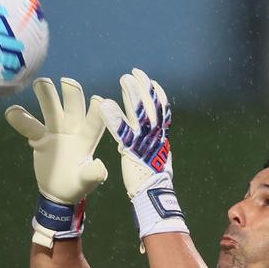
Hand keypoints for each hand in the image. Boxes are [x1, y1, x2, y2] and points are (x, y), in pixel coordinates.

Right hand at [5, 77, 107, 246]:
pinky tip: (11, 111)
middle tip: (67, 81)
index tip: (98, 100)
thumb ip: (91, 175)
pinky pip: (29, 126)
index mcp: (87, 141)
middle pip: (73, 109)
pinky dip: (21, 119)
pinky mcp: (40, 137)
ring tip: (40, 82)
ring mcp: (55, 132)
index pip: (94, 124)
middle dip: (72, 95)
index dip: (96, 113)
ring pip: (51, 110)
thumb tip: (100, 167)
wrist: (57, 191)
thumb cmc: (76, 185)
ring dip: (47, 96)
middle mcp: (73, 131)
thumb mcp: (84, 183)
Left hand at [98, 68, 172, 198]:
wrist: (152, 194)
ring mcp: (145, 142)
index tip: (150, 81)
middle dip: (144, 88)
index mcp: (161, 136)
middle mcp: (156, 135)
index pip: (162, 110)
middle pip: (152, 106)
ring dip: (133, 95)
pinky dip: (115, 118)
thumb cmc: (151, 177)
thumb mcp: (155, 154)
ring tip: (124, 79)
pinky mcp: (133, 151)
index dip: (157, 94)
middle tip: (134, 73)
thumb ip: (151, 139)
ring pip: (140, 114)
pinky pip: (123, 131)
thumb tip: (153, 130)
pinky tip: (106, 105)